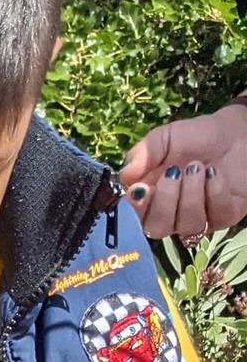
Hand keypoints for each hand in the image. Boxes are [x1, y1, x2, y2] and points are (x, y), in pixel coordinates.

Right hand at [121, 101, 246, 237]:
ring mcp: (197, 219)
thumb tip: (125, 174)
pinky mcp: (224, 217)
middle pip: (156, 229)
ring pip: (187, 226)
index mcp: (150, 198)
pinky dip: (215, 192)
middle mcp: (170, 215)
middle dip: (165, 200)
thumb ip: (144, 152)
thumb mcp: (165, 138)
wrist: (235, 132)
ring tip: (199, 168)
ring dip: (192, 194)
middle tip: (175, 171)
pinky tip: (215, 174)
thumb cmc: (195, 137)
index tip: (139, 189)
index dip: (134, 209)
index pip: (133, 218)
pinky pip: (215, 217)